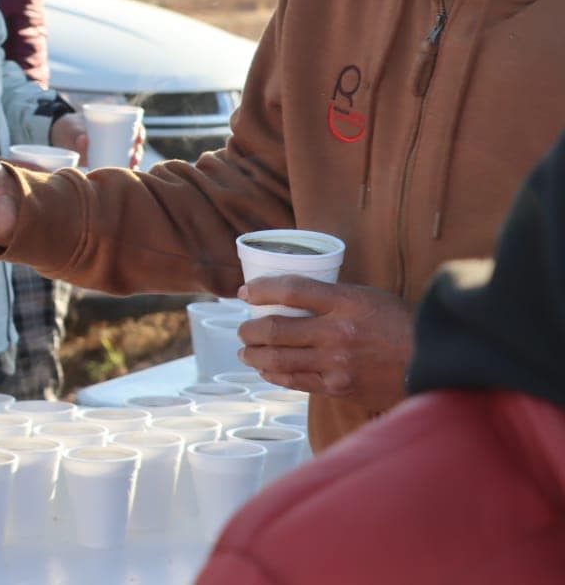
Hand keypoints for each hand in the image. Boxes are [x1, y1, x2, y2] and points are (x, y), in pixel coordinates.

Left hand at [52, 113, 145, 169]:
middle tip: (134, 158)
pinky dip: (122, 172)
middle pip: (134, 146)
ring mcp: (112, 151)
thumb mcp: (72, 128)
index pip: (134, 127)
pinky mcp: (105, 162)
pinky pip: (117, 167)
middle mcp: (117, 139)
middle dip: (138, 153)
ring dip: (132, 164)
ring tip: (131, 169)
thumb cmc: (69, 128)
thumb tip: (84, 140)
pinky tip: (126, 179)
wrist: (59, 137)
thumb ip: (76, 133)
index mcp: (114, 124)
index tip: (138, 139)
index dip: (140, 133)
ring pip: (128, 157)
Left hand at [236, 277, 413, 412]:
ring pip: (277, 359)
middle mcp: (337, 332)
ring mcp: (336, 363)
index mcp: (346, 302)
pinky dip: (274, 375)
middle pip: (274, 328)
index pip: (290, 289)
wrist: (434, 362)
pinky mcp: (339, 388)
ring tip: (246, 351)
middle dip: (249, 329)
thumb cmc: (400, 324)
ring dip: (254, 355)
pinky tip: (266, 370)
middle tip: (243, 329)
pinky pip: (295, 381)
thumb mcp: (367, 297)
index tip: (245, 292)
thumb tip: (289, 296)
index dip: (260, 289)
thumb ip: (330, 297)